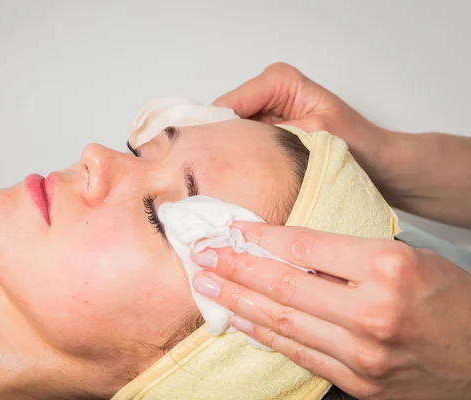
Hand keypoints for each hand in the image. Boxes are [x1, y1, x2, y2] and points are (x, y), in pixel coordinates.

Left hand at [191, 222, 470, 398]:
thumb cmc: (451, 301)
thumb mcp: (408, 258)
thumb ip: (348, 256)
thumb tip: (288, 249)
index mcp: (387, 267)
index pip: (305, 245)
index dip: (261, 236)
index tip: (233, 229)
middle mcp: (372, 311)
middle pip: (284, 285)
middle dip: (236, 267)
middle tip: (203, 254)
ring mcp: (364, 354)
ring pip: (283, 322)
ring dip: (238, 302)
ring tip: (208, 285)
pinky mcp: (360, 384)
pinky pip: (300, 355)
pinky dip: (265, 336)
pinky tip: (240, 321)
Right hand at [214, 63, 397, 198]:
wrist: (378, 163)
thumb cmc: (357, 143)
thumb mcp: (313, 134)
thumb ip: (271, 133)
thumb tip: (233, 142)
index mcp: (279, 81)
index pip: (230, 103)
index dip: (216, 130)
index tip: (207, 157)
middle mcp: (268, 92)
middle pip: (225, 117)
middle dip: (221, 142)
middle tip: (215, 172)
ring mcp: (265, 114)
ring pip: (230, 133)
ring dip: (230, 153)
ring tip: (229, 176)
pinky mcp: (266, 133)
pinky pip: (241, 145)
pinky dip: (239, 160)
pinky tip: (242, 176)